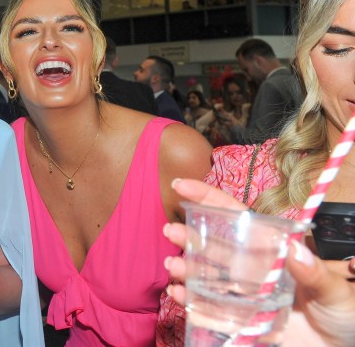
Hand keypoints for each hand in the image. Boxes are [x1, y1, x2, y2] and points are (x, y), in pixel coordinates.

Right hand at [164, 178, 354, 346]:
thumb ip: (314, 272)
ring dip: (186, 268)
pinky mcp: (239, 321)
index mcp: (272, 251)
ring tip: (173, 267)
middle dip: (188, 235)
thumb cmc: (343, 314)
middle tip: (170, 232)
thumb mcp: (334, 290)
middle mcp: (253, 270)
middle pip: (214, 246)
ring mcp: (243, 295)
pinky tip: (179, 294)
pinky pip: (208, 310)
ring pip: (206, 275)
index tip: (181, 186)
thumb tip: (294, 250)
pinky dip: (190, 301)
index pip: (236, 218)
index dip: (208, 199)